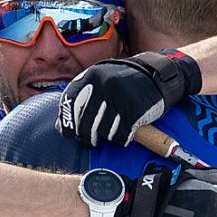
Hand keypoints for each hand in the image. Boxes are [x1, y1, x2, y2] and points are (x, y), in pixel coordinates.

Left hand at [56, 50, 201, 146]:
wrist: (157, 75)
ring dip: (106, 136)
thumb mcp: (101, 80)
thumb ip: (82, 97)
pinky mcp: (135, 111)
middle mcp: (104, 85)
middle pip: (85, 121)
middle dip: (85, 135)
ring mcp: (120, 98)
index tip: (69, 133)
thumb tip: (60, 125)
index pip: (70, 103)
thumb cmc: (125, 81)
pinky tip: (123, 135)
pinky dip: (120, 139)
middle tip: (89, 141)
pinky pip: (121, 134)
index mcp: (92, 76)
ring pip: (103, 130)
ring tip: (110, 133)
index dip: (66, 122)